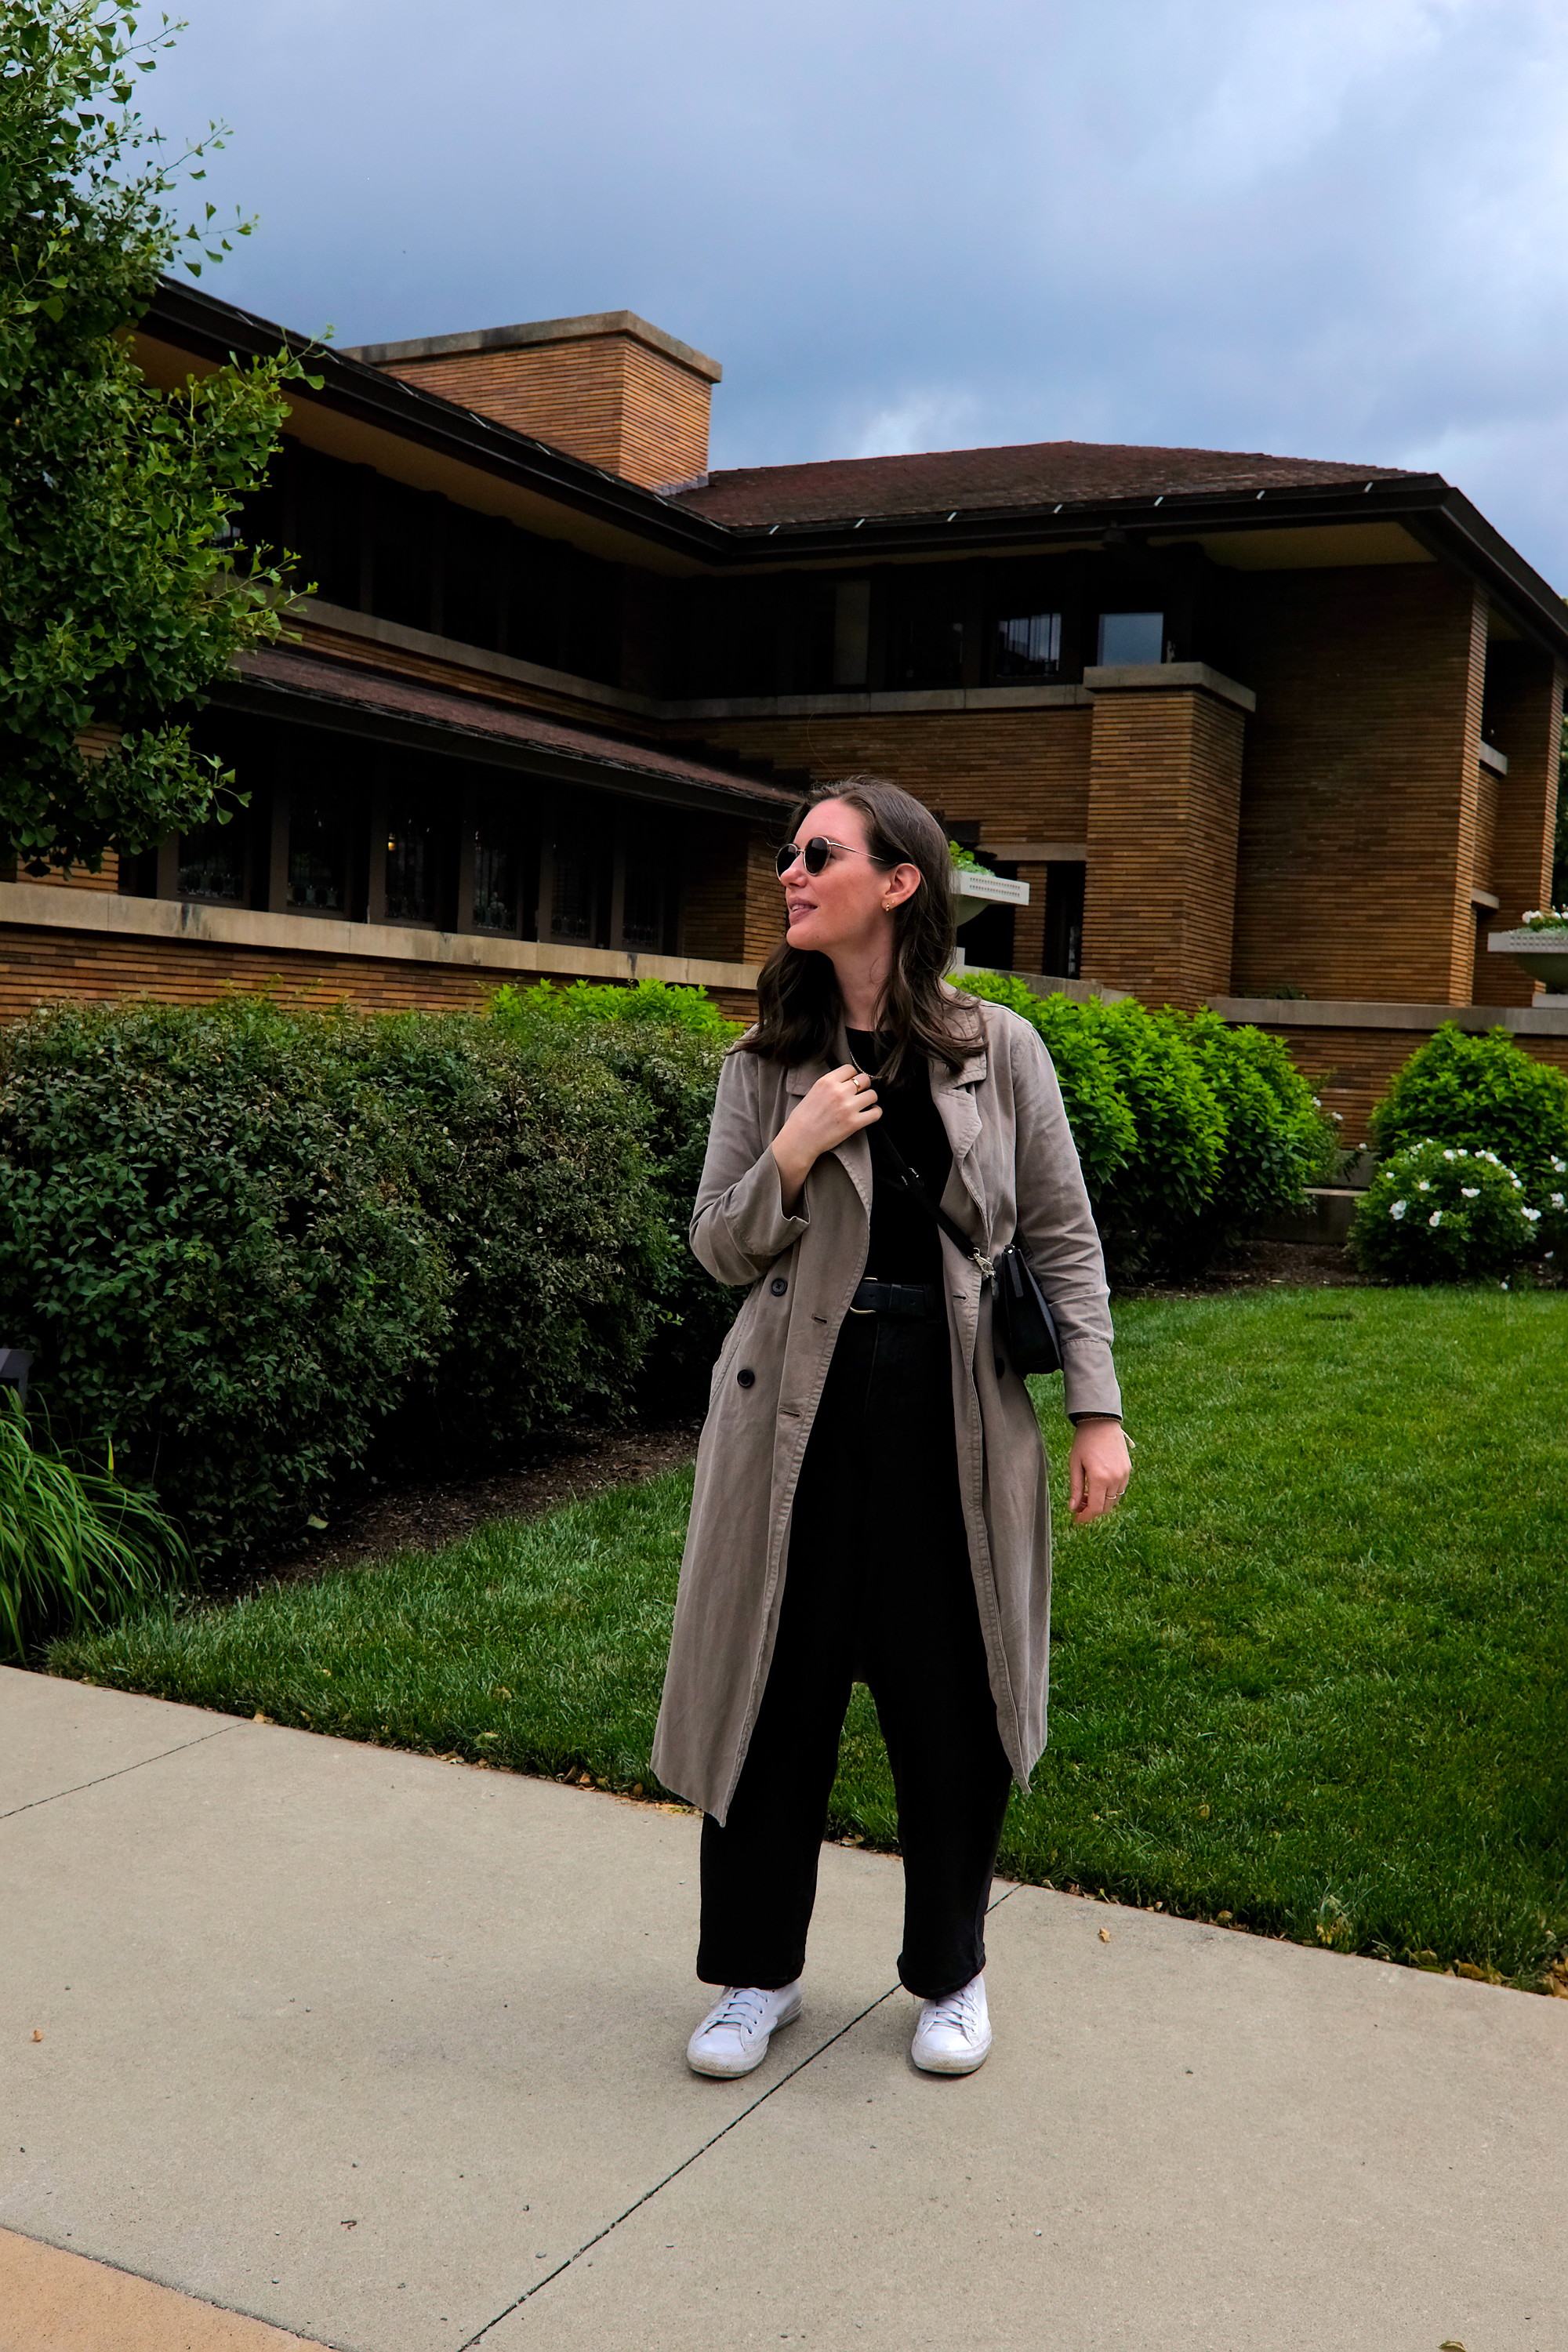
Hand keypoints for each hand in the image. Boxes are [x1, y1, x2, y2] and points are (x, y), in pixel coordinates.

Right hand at [771, 1064, 880, 1211]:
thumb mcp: (812, 1092)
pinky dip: (876, 1112)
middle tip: (859, 1094)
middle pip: (864, 1079)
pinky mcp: (854, 1123)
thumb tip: (846, 1082)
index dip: (853, 1076)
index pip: (850, 1069)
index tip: (852, 1083)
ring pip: (872, 1094)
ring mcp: (848, 1107)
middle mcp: (839, 1092)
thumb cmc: (802, 1118)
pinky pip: (876, 1113)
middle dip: (864, 1086)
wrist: (799, 1139)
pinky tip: (869, 1114)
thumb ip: (829, 1085)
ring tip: (865, 1105)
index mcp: (826, 1082)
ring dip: (870, 1099)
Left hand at [1068, 1419, 1130, 1525]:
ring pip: (1114, 1500)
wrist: (1101, 1422)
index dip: (1085, 1517)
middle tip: (1078, 1507)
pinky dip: (1109, 1493)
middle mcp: (1115, 1478)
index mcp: (1099, 1478)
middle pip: (1105, 1507)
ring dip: (1101, 1502)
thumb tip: (1073, 1508)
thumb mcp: (1075, 1464)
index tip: (1076, 1520)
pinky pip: (1120, 1489)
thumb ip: (1075, 1488)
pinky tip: (1097, 1487)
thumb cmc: (1084, 1441)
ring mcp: (1124, 1474)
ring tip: (1086, 1495)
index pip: (1095, 1508)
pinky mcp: (1128, 1470)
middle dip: (1091, 1511)